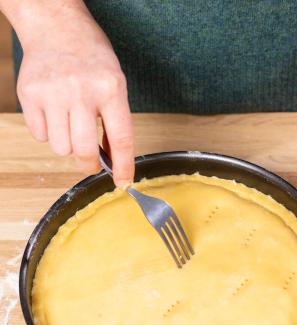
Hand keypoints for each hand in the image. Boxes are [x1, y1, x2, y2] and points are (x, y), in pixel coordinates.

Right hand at [16, 4, 133, 186]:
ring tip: (70, 124)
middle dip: (89, 165)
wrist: (55, 26)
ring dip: (67, 146)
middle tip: (91, 162)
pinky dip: (49, 133)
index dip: (124, 167)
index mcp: (110, 89)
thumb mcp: (114, 84)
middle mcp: (81, 91)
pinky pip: (41, 136)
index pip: (122, 139)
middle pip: (85, 151)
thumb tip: (111, 160)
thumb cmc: (90, 58)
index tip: (123, 183)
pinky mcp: (29, 95)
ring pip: (61, 148)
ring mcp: (52, 93)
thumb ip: (114, 121)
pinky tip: (54, 112)